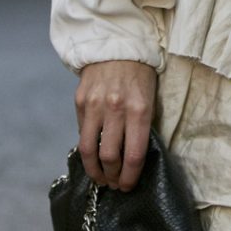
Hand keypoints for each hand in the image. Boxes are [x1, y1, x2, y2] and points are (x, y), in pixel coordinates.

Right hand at [75, 59, 158, 191]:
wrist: (117, 44)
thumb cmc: (140, 75)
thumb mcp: (150, 99)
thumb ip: (141, 127)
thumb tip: (132, 158)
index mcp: (140, 110)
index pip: (134, 155)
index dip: (130, 177)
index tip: (129, 186)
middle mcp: (116, 109)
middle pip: (110, 157)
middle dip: (113, 177)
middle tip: (115, 184)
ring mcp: (95, 105)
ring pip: (89, 150)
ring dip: (95, 170)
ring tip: (101, 178)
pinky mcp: (80, 102)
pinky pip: (81, 133)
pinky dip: (87, 149)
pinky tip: (92, 155)